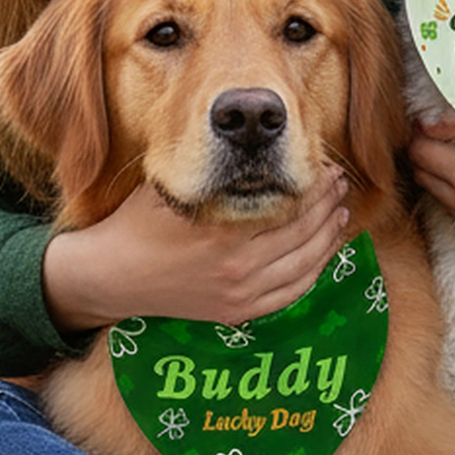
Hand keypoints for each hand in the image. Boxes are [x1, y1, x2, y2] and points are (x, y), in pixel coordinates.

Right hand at [42, 173, 349, 332]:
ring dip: (330, 236)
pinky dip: (315, 270)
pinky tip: (324, 250)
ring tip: (341, 212)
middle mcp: (237, 266)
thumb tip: (252, 141)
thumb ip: (210, 168)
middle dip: (328, 204)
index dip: (313, 184)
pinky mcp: (239, 313)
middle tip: (341, 182)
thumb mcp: (172, 186)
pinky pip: (292, 293)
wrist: (113, 276)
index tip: (326, 165)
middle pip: (303, 232)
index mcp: (223, 231)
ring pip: (305, 265)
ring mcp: (241, 294)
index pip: (287, 204)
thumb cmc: (139, 222)